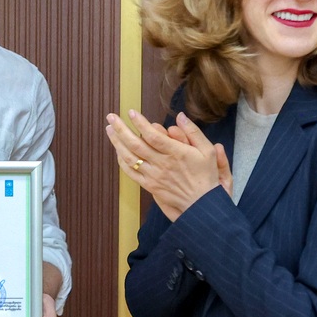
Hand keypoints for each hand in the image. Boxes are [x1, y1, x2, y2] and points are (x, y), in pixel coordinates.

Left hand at [105, 109, 228, 219]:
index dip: (140, 123)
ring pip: (130, 158)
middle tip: (111, 117)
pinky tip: (118, 150)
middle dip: (121, 129)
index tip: (131, 112)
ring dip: (117, 143)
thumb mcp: (207, 151)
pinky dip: (122, 161)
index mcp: (176, 153)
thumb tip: (180, 116)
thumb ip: (193, 132)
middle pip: (136, 144)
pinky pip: (131, 173)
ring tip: (110, 129)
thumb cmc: (205, 176)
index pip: (153, 135)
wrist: (201, 204)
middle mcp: (162, 164)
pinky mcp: (150, 186)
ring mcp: (154, 176)